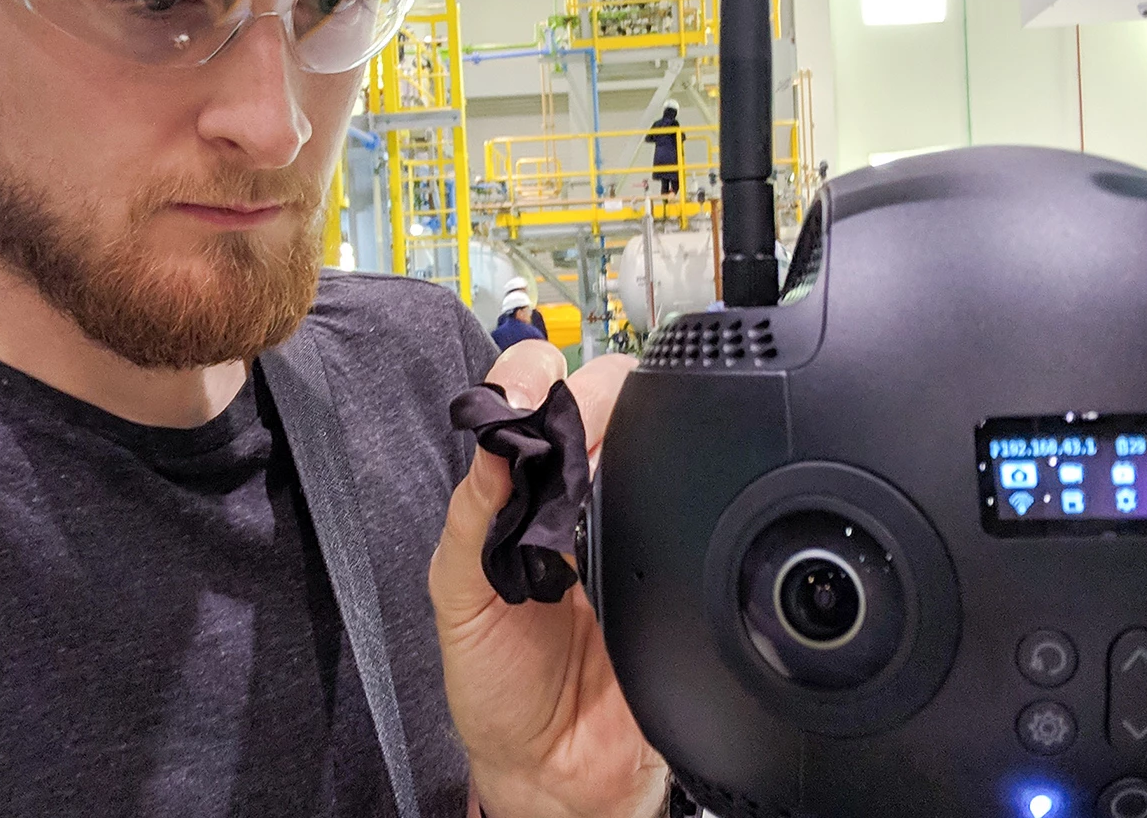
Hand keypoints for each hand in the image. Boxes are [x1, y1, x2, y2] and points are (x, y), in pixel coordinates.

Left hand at [430, 341, 667, 817]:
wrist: (558, 769)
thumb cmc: (497, 684)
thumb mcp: (458, 595)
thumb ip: (470, 518)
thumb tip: (491, 443)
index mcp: (519, 495)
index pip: (532, 403)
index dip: (533, 376)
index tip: (529, 385)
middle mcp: (578, 500)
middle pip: (604, 404)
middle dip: (594, 395)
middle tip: (578, 427)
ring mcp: (633, 527)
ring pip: (652, 443)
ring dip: (638, 433)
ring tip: (606, 467)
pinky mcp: (674, 562)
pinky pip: (687, 510)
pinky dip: (681, 490)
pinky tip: (658, 500)